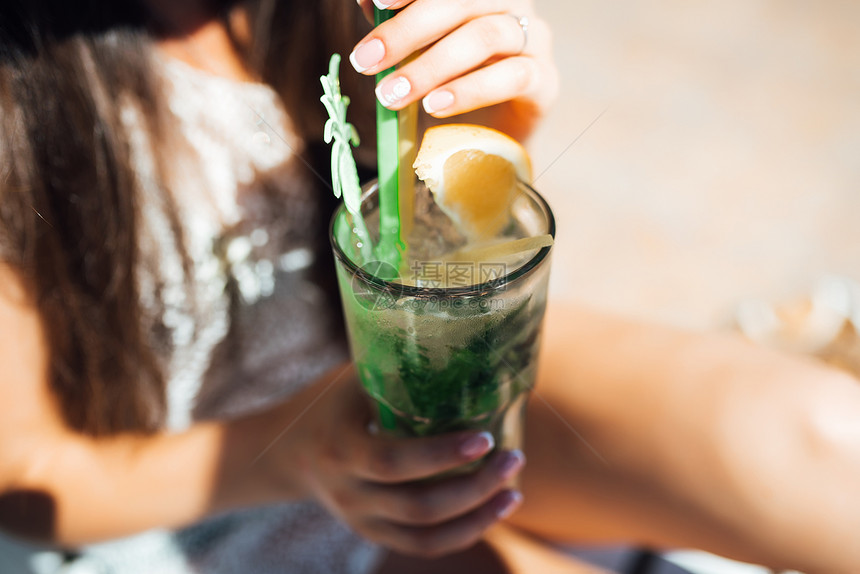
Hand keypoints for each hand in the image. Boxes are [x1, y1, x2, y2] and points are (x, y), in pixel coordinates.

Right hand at [259, 364, 525, 557]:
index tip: (484, 438)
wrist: (288, 451)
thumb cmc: (331, 403)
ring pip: (426, 536)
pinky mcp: (375, 534)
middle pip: (418, 506)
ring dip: (477, 517)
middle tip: (513, 457)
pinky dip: (464, 532)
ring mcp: (361, 521)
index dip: (442, 455)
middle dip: (474, 488)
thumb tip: (462, 344)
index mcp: (340, 449)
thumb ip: (396, 371)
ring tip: (514, 490)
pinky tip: (495, 510)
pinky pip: (425, 546)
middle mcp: (348, 494)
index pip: (393, 462)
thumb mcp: (353, 380)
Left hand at [351, 0, 557, 121]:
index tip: (377, 2)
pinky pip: (512, 77)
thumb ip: (398, 26)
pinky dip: (469, 91)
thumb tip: (368, 2)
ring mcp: (533, 39)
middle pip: (462, 2)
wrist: (493, 141)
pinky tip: (435, 105)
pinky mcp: (544, 81)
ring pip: (486, 37)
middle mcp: (509, 4)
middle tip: (366, 60)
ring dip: (431, 66)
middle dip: (408, 30)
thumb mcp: (418, 53)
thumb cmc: (452, 85)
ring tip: (393, 94)